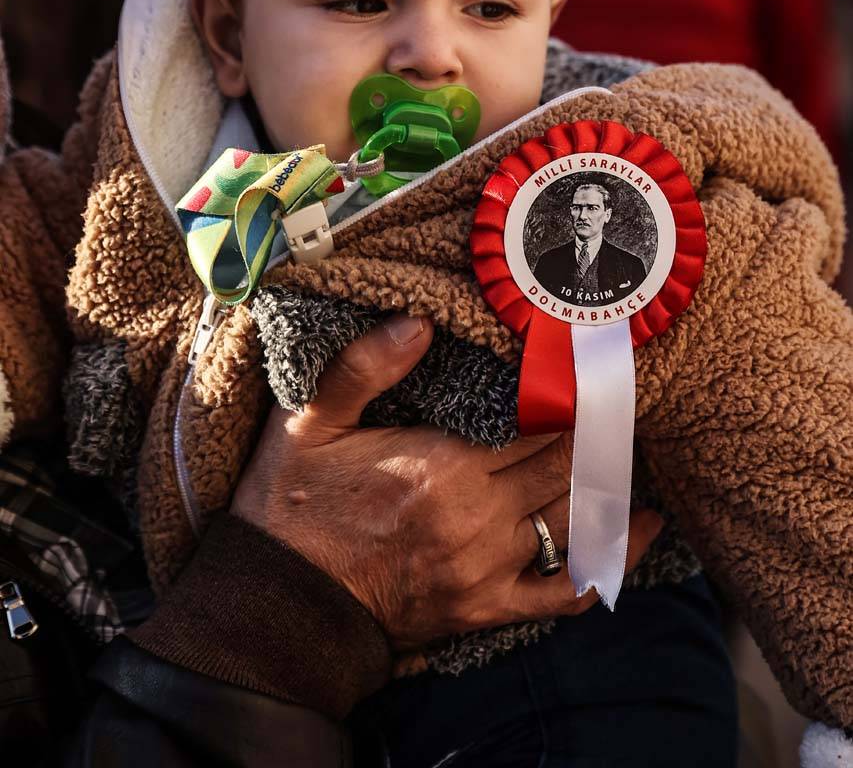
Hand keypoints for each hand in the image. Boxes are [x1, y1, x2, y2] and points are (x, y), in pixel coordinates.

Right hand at [232, 314, 661, 649]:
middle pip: (567, 469)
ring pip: (574, 522)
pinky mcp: (485, 609)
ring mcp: (486, 570)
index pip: (538, 426)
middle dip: (598, 436)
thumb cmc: (294, 503)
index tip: (594, 370)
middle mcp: (477, 520)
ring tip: (632, 452)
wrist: (280, 602)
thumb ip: (365, 368)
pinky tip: (636, 531)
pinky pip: (565, 593)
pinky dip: (607, 564)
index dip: (574, 398)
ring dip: (608, 486)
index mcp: (443, 468)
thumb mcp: (311, 421)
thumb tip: (418, 321)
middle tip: (621, 403)